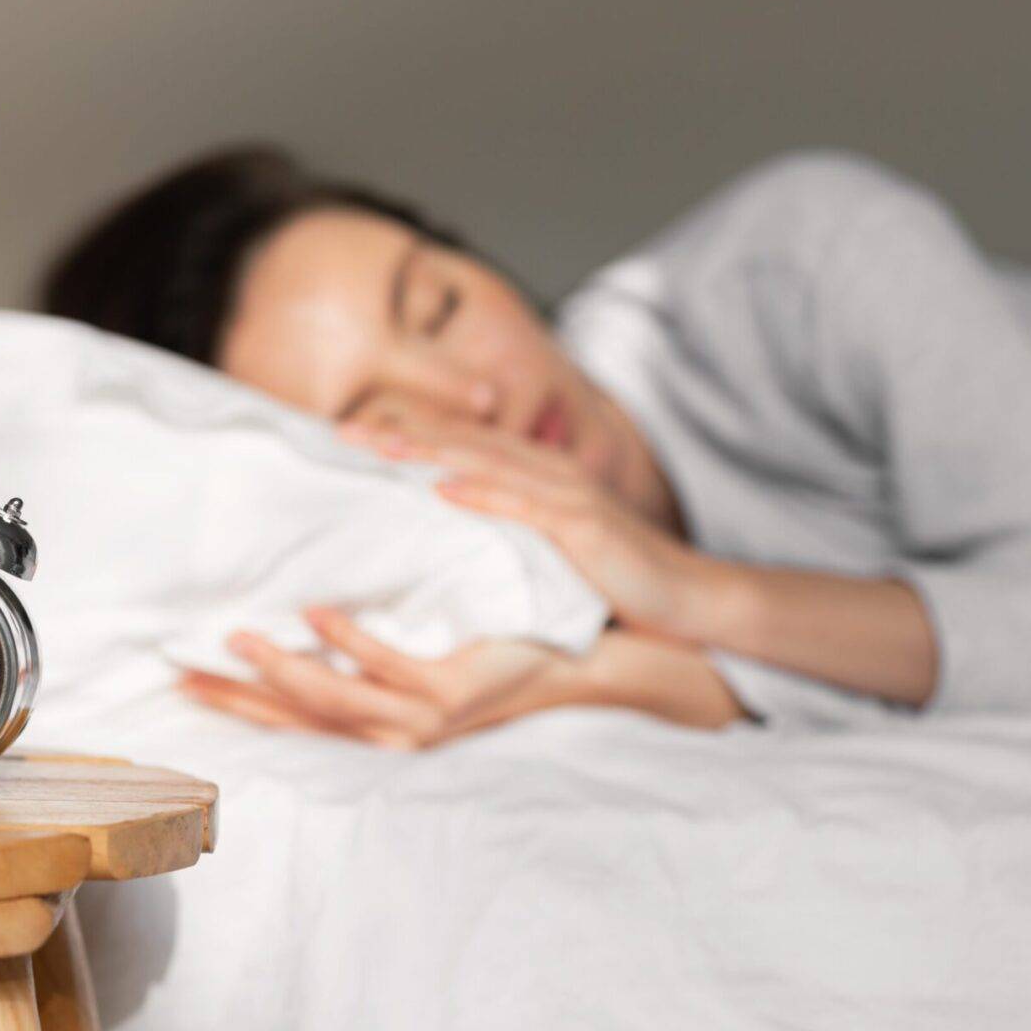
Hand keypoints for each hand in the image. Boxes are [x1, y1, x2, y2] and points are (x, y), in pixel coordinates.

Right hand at [180, 607, 575, 748]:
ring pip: (336, 699)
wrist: (583, 657)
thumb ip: (373, 635)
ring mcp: (423, 715)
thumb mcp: (426, 641)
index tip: (186, 677)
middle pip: (301, 717)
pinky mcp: (451, 692)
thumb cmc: (499, 638)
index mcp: (385, 719)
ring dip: (283, 669)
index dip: (240, 700)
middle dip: (241, 697)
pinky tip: (316, 615)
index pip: (297, 715)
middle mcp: (396, 730)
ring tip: (238, 637)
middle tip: (184, 669)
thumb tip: (310, 593)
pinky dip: (349, 642)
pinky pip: (389, 669)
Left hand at [342, 419, 708, 640]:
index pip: (461, 448)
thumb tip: (451, 535)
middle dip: (402, 434)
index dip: (406, 436)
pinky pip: (525, 505)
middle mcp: (549, 474)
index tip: (350, 435)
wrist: (688, 599)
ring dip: (430, 452)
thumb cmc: (617, 581)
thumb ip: (507, 535)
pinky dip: (481, 493)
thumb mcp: (551, 551)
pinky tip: (442, 488)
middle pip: (463, 444)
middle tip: (342, 431)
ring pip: (486, 463)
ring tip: (378, 448)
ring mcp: (567, 496)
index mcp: (538, 477)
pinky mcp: (584, 526)